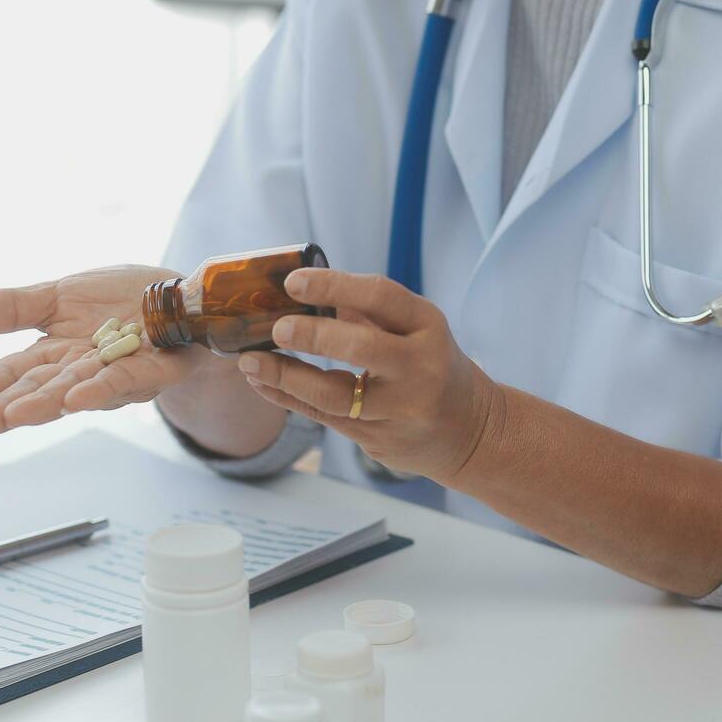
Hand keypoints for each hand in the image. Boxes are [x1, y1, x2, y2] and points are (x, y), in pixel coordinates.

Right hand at [0, 265, 222, 437]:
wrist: (178, 295)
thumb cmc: (119, 299)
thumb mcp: (58, 297)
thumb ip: (13, 309)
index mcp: (57, 354)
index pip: (14, 375)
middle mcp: (84, 372)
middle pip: (41, 390)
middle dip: (9, 409)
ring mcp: (119, 374)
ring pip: (80, 391)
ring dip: (48, 403)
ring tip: (16, 415)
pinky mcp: (157, 369)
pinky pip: (128, 380)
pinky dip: (103, 389)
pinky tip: (78, 398)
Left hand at [236, 268, 504, 482]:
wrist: (470, 431)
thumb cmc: (432, 367)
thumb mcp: (416, 329)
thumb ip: (367, 310)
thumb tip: (303, 290)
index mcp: (428, 327)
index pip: (381, 296)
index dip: (334, 285)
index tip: (293, 282)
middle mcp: (419, 367)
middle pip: (361, 347)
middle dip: (313, 336)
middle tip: (276, 328)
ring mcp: (400, 409)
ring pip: (334, 395)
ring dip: (286, 376)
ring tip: (251, 361)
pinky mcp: (380, 439)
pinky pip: (324, 417)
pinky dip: (288, 397)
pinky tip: (263, 383)